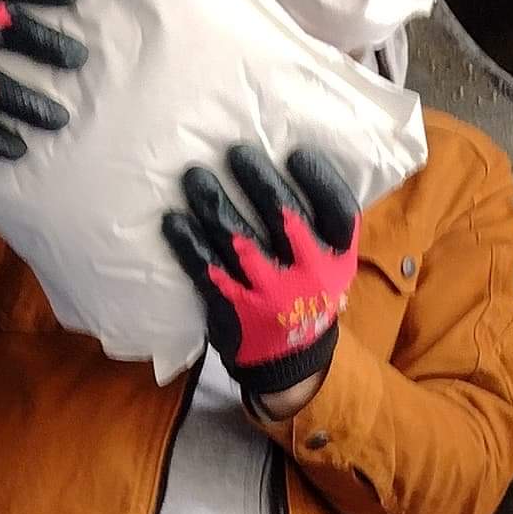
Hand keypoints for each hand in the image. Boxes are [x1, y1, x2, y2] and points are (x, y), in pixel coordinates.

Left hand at [163, 144, 360, 409]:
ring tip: (195, 176)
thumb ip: (317, 227)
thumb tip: (285, 164)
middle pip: (283, 214)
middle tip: (235, 152)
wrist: (291, 361)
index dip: (319, 178)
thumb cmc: (307, 295)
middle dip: (256, 178)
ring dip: (212, 201)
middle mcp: (308, 273)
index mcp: (338, 258)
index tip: (295, 154)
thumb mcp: (331, 265)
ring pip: (237, 236)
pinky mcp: (235, 308)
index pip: (338, 210)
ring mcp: (269, 292)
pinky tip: (174, 220)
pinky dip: (188, 241)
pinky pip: (206, 267)